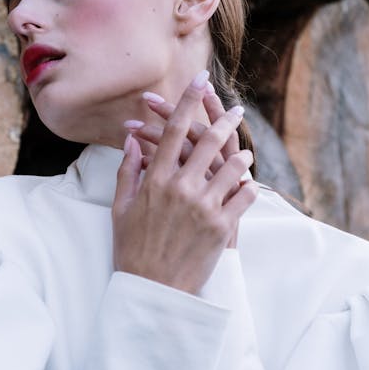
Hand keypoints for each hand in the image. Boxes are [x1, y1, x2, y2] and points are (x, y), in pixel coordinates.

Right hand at [129, 83, 243, 247]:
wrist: (152, 290)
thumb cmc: (132, 249)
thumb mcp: (120, 209)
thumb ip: (127, 172)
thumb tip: (131, 142)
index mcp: (155, 180)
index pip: (175, 130)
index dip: (188, 100)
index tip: (199, 79)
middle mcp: (181, 188)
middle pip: (208, 141)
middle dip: (225, 120)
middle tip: (236, 110)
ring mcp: (204, 206)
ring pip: (233, 166)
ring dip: (241, 155)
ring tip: (244, 151)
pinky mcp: (222, 227)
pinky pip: (244, 196)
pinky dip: (248, 185)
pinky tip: (247, 182)